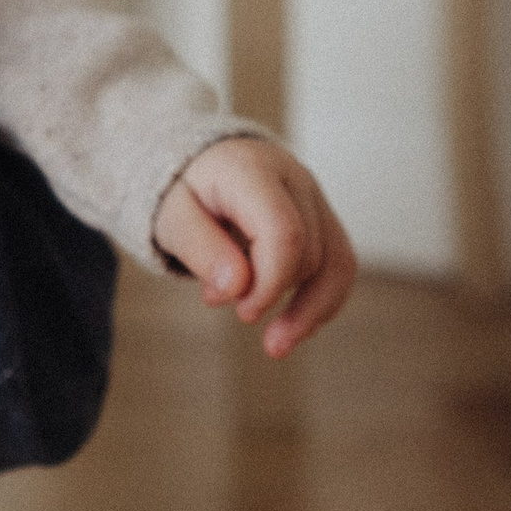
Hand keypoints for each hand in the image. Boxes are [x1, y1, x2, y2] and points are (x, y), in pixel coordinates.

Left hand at [151, 136, 356, 357]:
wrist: (199, 163)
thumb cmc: (183, 190)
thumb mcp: (171, 215)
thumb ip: (199, 247)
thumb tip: (236, 289)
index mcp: (251, 170)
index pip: (284, 232)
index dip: (271, 282)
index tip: (244, 312)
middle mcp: (293, 177)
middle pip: (308, 250)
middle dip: (276, 292)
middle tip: (235, 311)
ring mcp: (313, 197)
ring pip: (335, 260)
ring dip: (312, 309)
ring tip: (276, 347)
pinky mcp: (322, 218)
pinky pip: (338, 263)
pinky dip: (321, 300)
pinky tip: (296, 327)